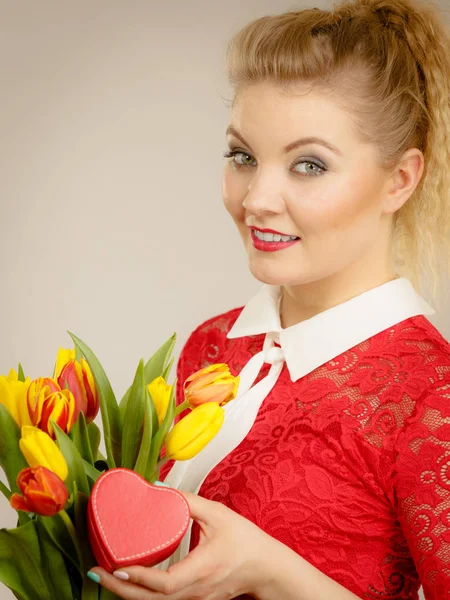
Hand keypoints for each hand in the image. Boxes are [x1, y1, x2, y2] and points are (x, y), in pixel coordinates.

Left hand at [88, 490, 277, 598]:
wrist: (266, 569)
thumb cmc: (246, 542)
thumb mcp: (219, 515)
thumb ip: (189, 501)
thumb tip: (158, 488)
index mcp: (203, 569)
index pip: (166, 583)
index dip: (140, 577)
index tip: (118, 565)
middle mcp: (196, 591)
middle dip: (120, 589)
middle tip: (97, 572)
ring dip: (128, 592)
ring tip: (106, 574)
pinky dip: (142, 593)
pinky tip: (129, 579)